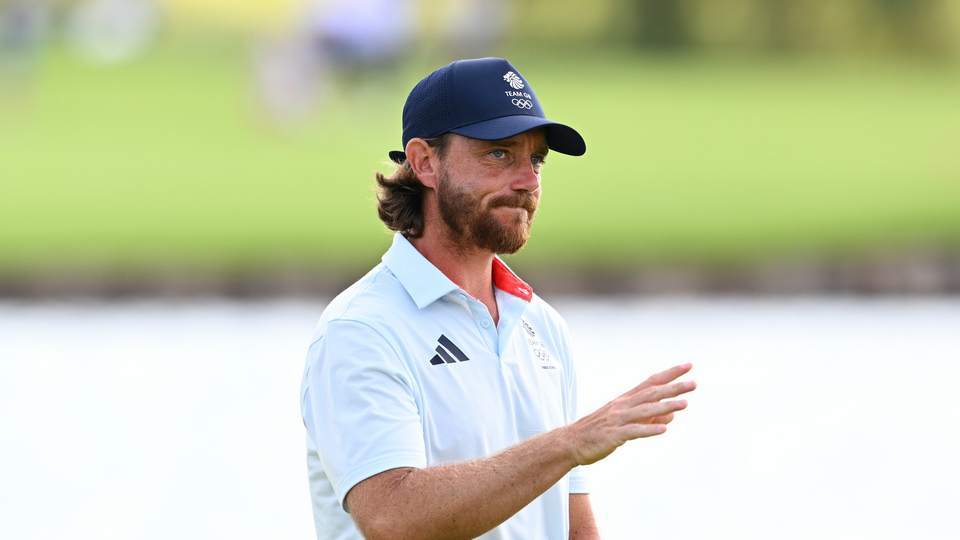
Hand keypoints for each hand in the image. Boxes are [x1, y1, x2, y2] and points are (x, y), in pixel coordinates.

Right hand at [568, 363, 695, 465]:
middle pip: (651, 393)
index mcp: (626, 400)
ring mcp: (617, 420)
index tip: (688, 366)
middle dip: (673, 388)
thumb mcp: (627, 422)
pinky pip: (633, 431)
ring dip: (665, 406)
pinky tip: (664, 430)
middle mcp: (623, 406)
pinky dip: (649, 429)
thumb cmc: (599, 432)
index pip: (651, 382)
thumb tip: (671, 415)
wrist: (570, 442)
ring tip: (684, 403)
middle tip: (693, 383)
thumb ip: (649, 417)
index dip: (670, 374)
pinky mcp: (613, 435)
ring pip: (645, 410)